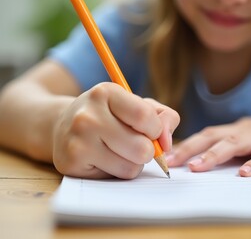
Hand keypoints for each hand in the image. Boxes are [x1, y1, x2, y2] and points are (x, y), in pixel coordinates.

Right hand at [52, 82, 179, 178]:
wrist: (64, 126)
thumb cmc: (111, 116)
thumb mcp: (137, 105)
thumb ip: (164, 117)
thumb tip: (166, 143)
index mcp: (105, 92)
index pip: (145, 117)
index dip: (156, 129)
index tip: (150, 129)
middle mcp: (88, 115)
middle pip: (142, 148)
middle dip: (147, 150)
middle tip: (134, 142)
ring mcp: (78, 141)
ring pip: (131, 167)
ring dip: (133, 163)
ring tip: (118, 150)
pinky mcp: (71, 164)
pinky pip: (116, 177)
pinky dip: (118, 171)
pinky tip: (104, 159)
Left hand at [167, 109, 250, 176]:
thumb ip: (234, 149)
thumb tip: (205, 162)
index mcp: (237, 130)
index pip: (206, 136)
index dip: (185, 145)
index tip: (166, 156)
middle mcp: (246, 130)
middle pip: (212, 136)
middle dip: (189, 149)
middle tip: (170, 162)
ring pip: (235, 144)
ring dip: (214, 155)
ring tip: (197, 167)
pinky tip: (245, 174)